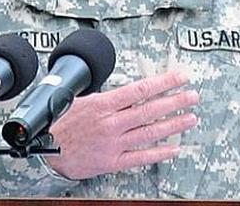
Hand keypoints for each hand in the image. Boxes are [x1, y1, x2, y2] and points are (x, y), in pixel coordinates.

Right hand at [44, 70, 198, 179]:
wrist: (46, 151)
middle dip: (175, 102)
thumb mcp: (82, 100)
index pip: (140, 90)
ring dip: (173, 125)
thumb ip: (107, 97)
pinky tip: (174, 148)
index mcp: (103, 104)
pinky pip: (141, 157)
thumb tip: (128, 91)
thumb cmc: (61, 124)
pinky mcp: (113, 161)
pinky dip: (159, 153)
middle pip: (150, 110)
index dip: (164, 83)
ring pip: (150, 133)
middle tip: (193, 96)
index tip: (180, 77)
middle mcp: (111, 123)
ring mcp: (114, 143)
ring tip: (190, 118)